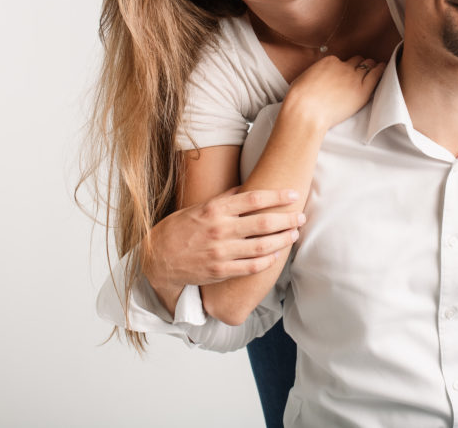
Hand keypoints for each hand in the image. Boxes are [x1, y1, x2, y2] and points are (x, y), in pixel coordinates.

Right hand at [142, 187, 305, 312]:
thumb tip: (248, 187)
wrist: (157, 259)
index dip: (277, 196)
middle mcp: (219, 230)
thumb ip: (224, 199)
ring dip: (282, 240)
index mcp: (215, 210)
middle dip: (287, 219)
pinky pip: (251, 267)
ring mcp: (221, 252)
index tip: (293, 193)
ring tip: (293, 234)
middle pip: (263, 223)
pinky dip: (267, 261)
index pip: (253, 199)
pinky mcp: (220, 271)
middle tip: (300, 216)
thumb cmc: (179, 229)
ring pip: (262, 246)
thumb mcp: (199, 207)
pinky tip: (276, 255)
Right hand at [283, 55, 385, 130]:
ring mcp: (354, 77)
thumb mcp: (305, 79)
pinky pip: (375, 75)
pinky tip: (384, 68)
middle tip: (363, 69)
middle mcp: (343, 66)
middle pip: (356, 61)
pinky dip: (380, 70)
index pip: (341, 61)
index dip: (344, 67)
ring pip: (367, 66)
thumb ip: (316, 75)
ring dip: (371, 66)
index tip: (344, 73)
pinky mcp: (362, 90)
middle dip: (359, 64)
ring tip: (376, 67)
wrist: (306, 111)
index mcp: (329, 61)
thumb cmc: (300, 100)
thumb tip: (318, 79)